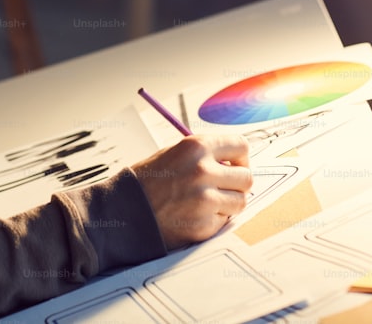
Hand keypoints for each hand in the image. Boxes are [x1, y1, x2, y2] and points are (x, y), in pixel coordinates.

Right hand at [132, 134, 251, 248]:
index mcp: (196, 147)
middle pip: (247, 177)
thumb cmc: (148, 181)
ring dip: (228, 203)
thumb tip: (235, 162)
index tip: (235, 165)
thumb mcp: (174, 154)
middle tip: (222, 188)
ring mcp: (205, 200)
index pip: (241, 146)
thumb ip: (205, 155)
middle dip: (237, 183)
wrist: (124, 211)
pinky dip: (213, 220)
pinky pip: (224, 222)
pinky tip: (193, 216)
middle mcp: (203, 171)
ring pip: (240, 202)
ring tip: (205, 203)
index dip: (240, 157)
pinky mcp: (204, 225)